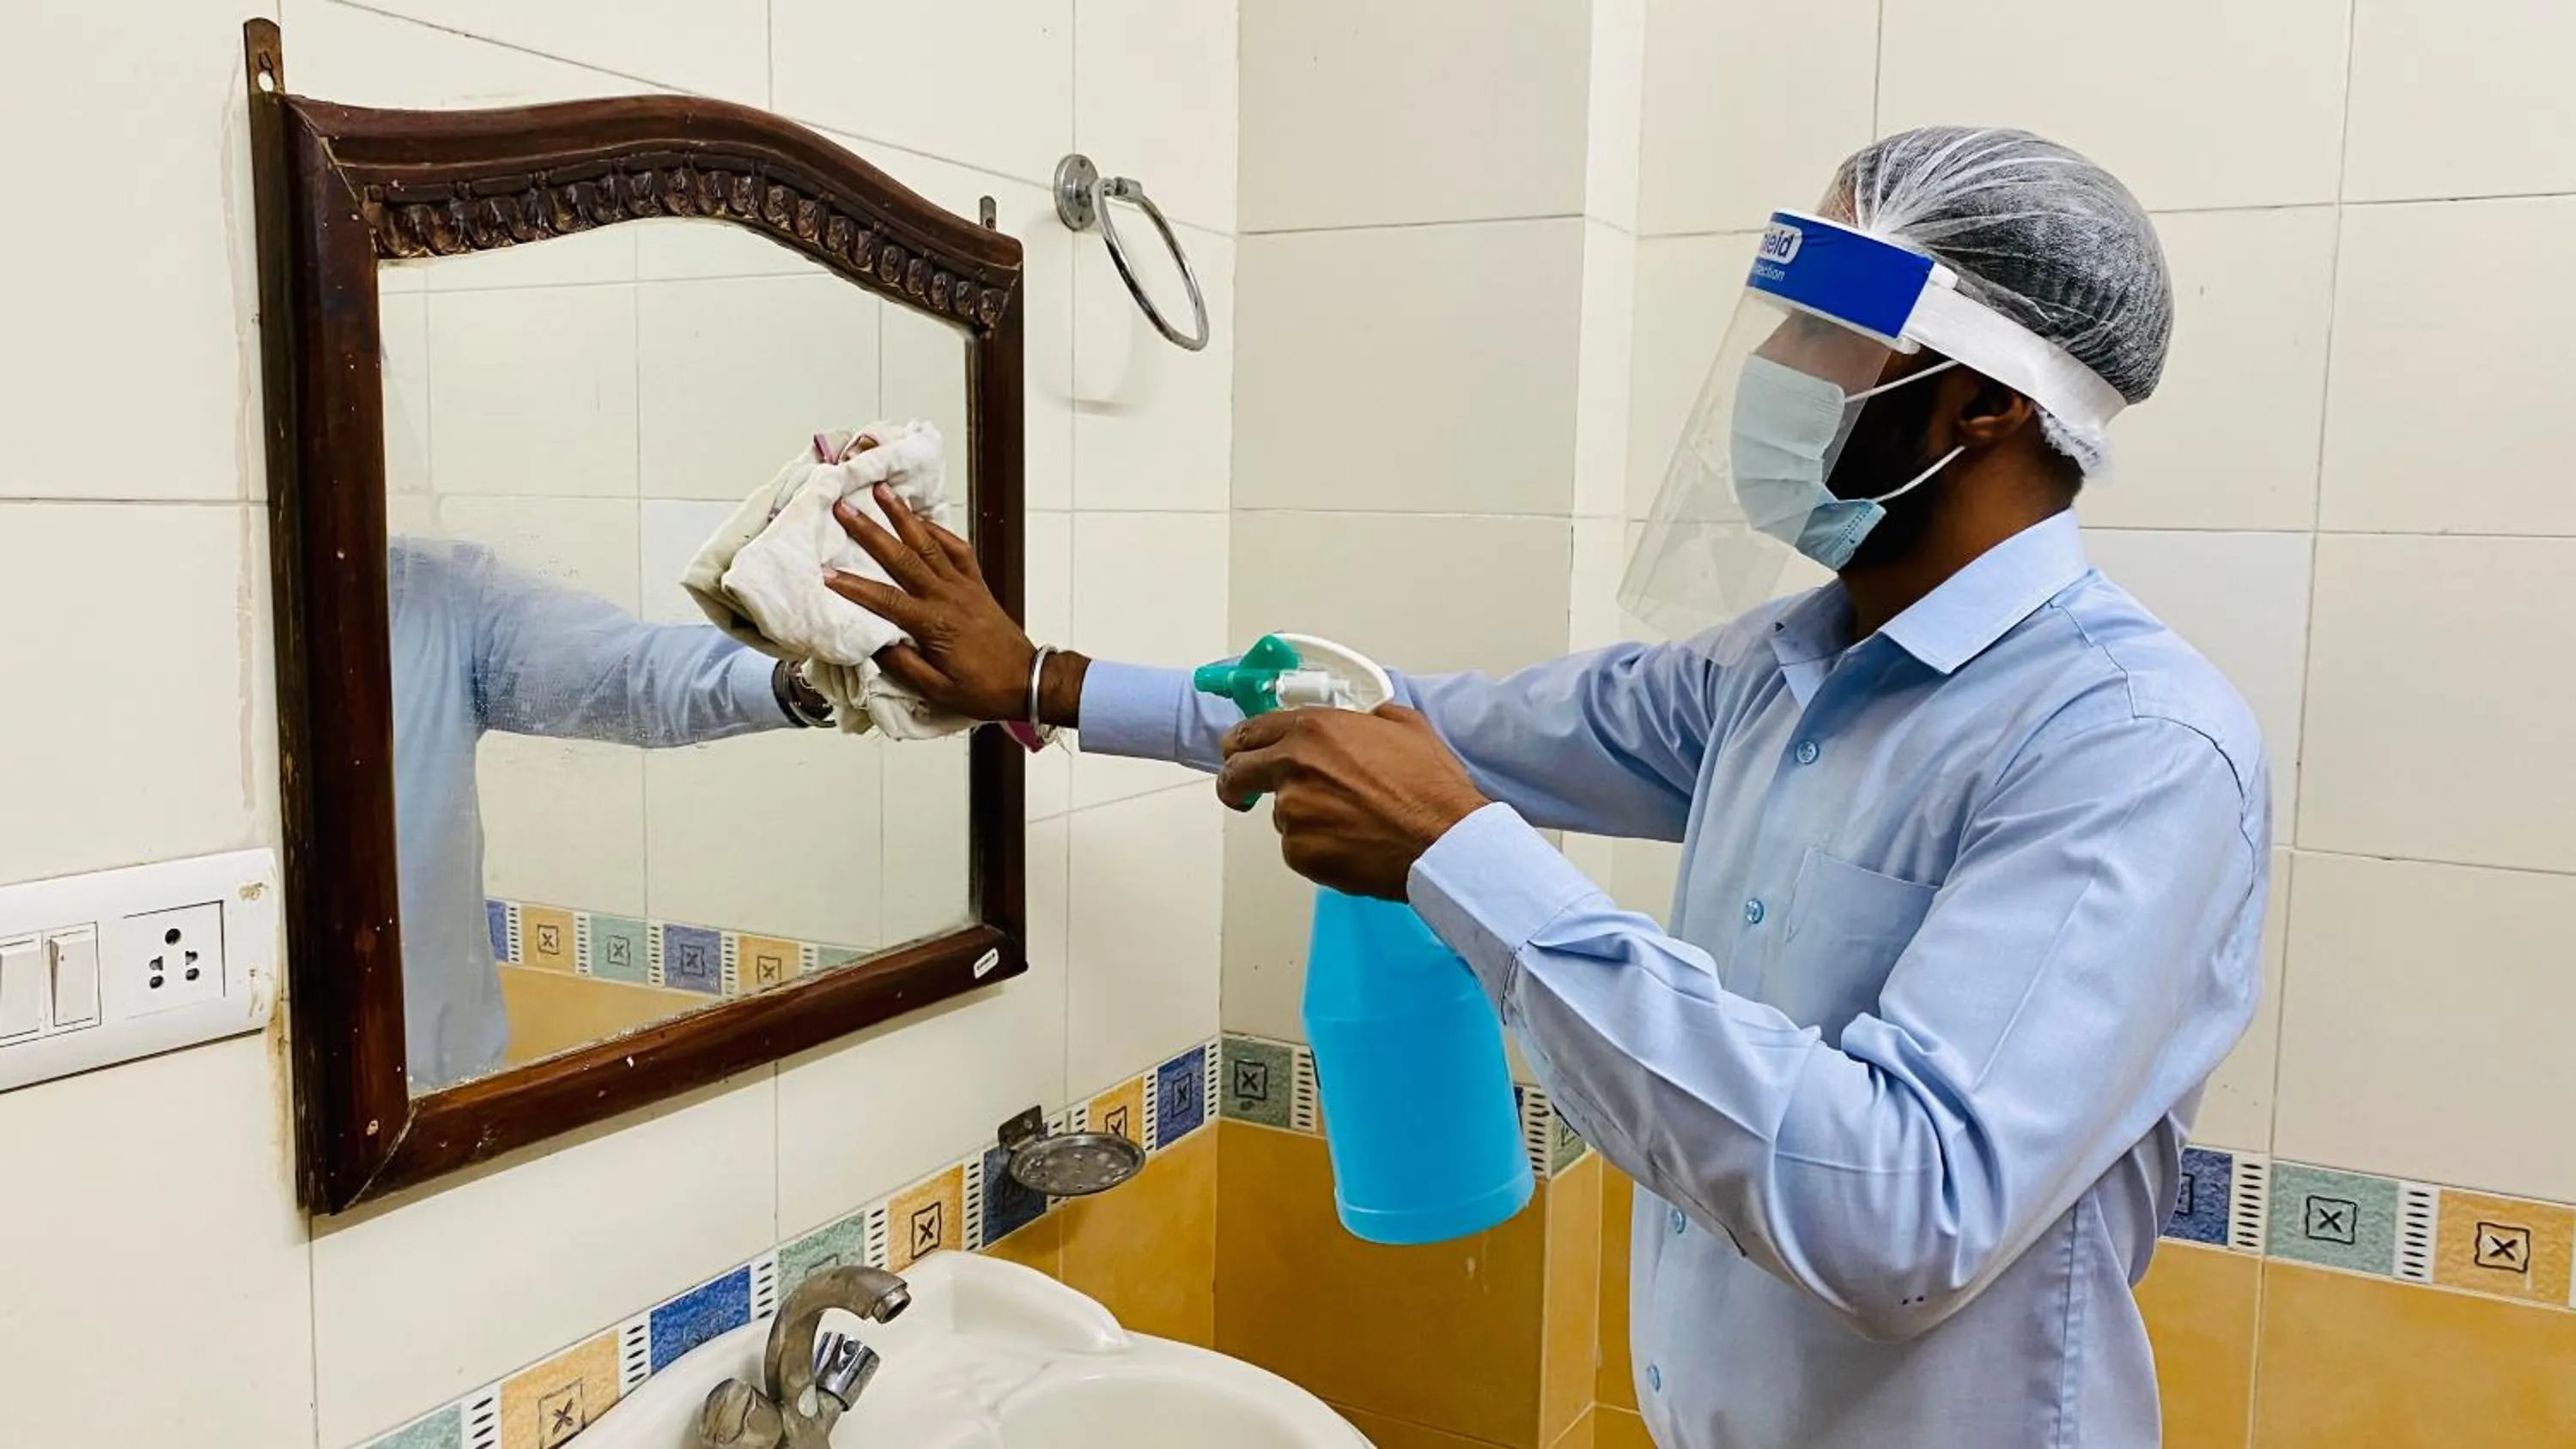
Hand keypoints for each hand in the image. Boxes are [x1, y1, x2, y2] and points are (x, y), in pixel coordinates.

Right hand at [826, 486, 1040, 722]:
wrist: (1028, 681)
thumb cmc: (984, 689)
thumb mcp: (939, 691)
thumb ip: (905, 667)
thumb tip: (875, 644)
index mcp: (934, 624)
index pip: (885, 600)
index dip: (854, 586)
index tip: (826, 572)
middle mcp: (948, 597)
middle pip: (902, 558)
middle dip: (870, 532)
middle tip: (845, 507)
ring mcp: (964, 586)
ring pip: (929, 543)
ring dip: (904, 516)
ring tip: (882, 491)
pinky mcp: (977, 583)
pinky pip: (957, 549)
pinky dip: (938, 530)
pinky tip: (921, 519)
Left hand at [1214, 705, 1491, 899]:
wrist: (1443, 840)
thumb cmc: (1430, 787)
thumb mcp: (1404, 725)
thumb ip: (1368, 718)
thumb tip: (1364, 720)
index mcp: (1313, 730)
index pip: (1251, 731)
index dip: (1240, 744)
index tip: (1238, 754)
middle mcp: (1293, 768)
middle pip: (1237, 773)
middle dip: (1235, 782)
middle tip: (1242, 792)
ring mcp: (1293, 813)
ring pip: (1280, 814)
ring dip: (1303, 818)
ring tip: (1351, 823)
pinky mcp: (1299, 852)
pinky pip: (1298, 848)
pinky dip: (1318, 847)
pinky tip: (1353, 843)